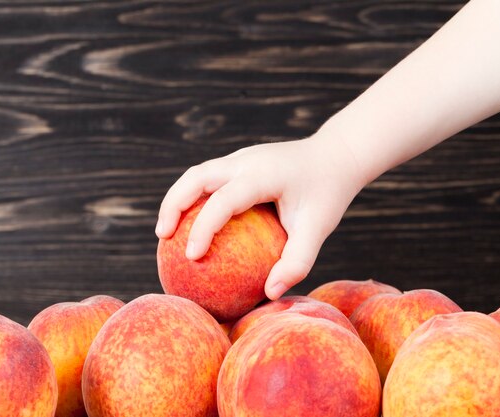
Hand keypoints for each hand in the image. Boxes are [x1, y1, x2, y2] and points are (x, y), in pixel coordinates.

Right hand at [155, 133, 366, 299]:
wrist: (336, 155)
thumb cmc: (328, 193)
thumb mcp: (318, 228)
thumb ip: (297, 261)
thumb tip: (271, 293)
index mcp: (262, 174)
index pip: (223, 200)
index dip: (203, 227)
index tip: (191, 257)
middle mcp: (245, 161)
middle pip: (196, 177)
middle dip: (173, 205)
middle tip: (163, 238)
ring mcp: (241, 157)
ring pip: (196, 174)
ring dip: (177, 199)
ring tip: (167, 233)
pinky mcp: (240, 161)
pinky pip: (208, 178)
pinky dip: (193, 198)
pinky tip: (192, 224)